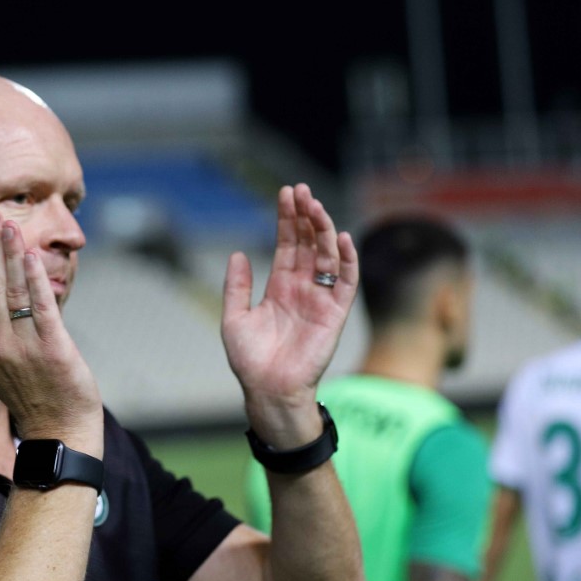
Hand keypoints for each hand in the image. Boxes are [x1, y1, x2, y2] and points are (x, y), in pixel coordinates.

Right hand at [0, 210, 102, 449]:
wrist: (61, 432)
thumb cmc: (40, 398)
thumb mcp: (9, 367)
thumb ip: (4, 335)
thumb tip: (5, 303)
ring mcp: (24, 348)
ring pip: (12, 293)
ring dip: (10, 256)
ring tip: (10, 227)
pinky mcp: (52, 350)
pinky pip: (40, 308)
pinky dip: (34, 280)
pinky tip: (30, 256)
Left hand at [221, 184, 357, 443]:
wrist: (268, 390)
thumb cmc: (250, 361)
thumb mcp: (234, 318)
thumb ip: (236, 286)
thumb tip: (237, 253)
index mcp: (279, 287)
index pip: (287, 245)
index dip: (287, 219)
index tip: (286, 194)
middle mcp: (302, 288)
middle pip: (307, 244)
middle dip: (305, 216)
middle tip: (301, 190)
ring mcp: (320, 299)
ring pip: (326, 256)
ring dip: (323, 230)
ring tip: (315, 206)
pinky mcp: (335, 313)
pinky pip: (345, 282)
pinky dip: (346, 260)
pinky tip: (341, 238)